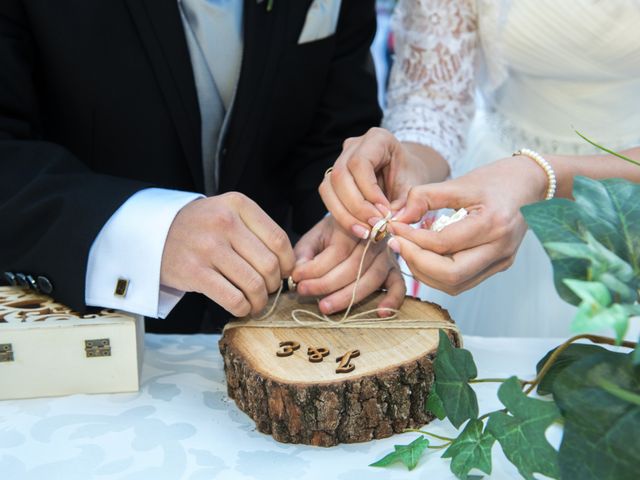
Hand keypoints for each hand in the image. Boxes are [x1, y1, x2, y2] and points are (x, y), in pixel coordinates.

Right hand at [161, 192, 294, 315]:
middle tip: (268, 290)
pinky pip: (233, 298)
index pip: (279, 239)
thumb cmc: (200, 227)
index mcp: (238, 204)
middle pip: (268, 265)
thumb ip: (257, 231)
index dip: (287, 263)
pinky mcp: (194, 272)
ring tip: (256, 303)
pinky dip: (243, 308)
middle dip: (273, 285)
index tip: (283, 273)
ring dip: (260, 301)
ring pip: (253, 284)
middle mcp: (224, 222)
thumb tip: (290, 265)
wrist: (153, 232)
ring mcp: (207, 247)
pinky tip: (241, 307)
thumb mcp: (228, 212)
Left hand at [292, 215, 404, 315]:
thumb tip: (297, 274)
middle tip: (304, 292)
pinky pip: (398, 286)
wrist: (356, 224)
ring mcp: (387, 255)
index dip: (315, 268)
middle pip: (353, 266)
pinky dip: (392, 300)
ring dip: (348, 297)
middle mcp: (374, 238)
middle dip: (326, 284)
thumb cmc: (332, 235)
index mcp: (354, 225)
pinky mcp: (395, 269)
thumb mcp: (314, 237)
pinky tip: (380, 313)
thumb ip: (304, 254)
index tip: (296, 278)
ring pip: (371, 278)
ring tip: (325, 307)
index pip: (337, 251)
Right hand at [319, 127, 448, 238]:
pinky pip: (329, 197)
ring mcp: (339, 160)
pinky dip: (342, 216)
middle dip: (356, 206)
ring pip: (328, 188)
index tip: (385, 212)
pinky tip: (358, 229)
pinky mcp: (333, 178)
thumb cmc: (410, 176)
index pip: (360, 163)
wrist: (404, 173)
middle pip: (340, 176)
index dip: (369, 191)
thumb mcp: (416, 188)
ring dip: (345, 215)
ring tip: (366, 232)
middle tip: (375, 226)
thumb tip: (392, 223)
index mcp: (377, 139)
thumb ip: (408, 205)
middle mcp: (353, 146)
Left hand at [387, 156, 547, 294]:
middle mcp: (501, 249)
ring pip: (454, 285)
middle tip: (396, 244)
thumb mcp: (458, 182)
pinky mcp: (497, 267)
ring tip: (408, 249)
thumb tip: (396, 217)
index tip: (394, 227)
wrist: (529, 185)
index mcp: (494, 223)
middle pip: (449, 274)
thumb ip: (424, 197)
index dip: (412, 239)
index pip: (444, 244)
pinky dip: (437, 273)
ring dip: (424, 271)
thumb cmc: (494, 180)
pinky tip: (425, 254)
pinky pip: (461, 281)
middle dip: (416, 261)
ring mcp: (501, 262)